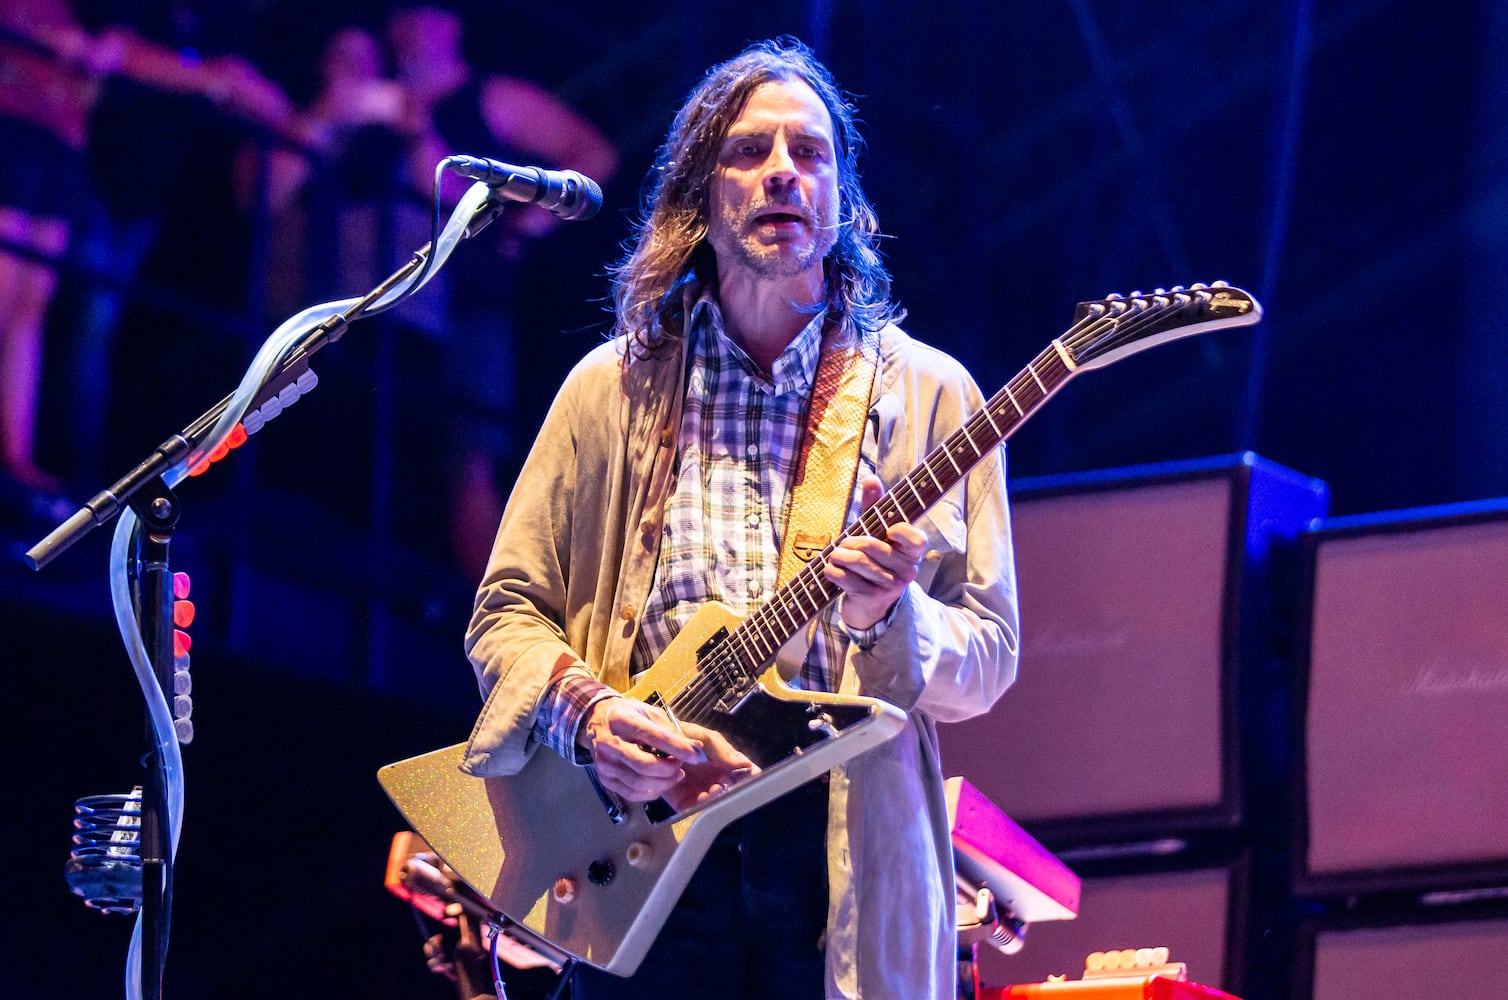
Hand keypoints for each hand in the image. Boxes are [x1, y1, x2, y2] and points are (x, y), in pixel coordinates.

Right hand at [580, 699, 756, 805]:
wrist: (598, 721)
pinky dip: (650, 792)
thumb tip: (697, 748)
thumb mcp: (651, 714)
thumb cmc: (629, 715)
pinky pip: (631, 793)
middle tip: (681, 766)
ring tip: (675, 775)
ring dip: (663, 782)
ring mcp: (604, 763)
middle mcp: (609, 742)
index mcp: (622, 720)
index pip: (653, 737)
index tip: (695, 756)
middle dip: (669, 769)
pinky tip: (659, 784)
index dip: (677, 748)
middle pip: (645, 765)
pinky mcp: (604, 778)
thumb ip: (673, 731)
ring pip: (639, 782)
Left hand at [825, 476, 929, 629]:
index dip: (902, 533)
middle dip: (850, 541)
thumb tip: (871, 478)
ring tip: (835, 555)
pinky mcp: (871, 599)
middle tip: (843, 544)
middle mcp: (906, 570)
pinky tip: (831, 571)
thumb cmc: (874, 561)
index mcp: (912, 553)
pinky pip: (843, 577)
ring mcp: (889, 586)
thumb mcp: (876, 534)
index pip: (916, 540)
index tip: (888, 530)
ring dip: (838, 555)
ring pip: (856, 560)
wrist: (871, 606)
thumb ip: (875, 506)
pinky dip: (831, 570)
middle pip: (871, 545)